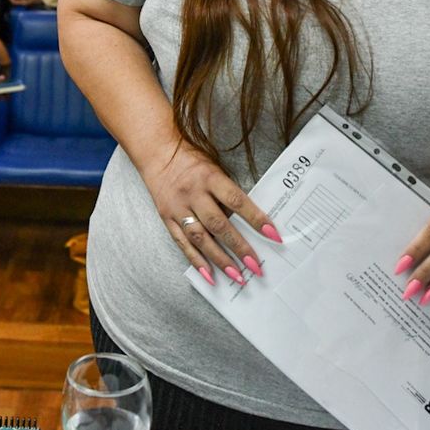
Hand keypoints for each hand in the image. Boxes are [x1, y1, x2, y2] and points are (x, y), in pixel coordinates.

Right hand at [143, 145, 277, 285]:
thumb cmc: (191, 160)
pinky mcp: (167, 218)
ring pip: (200, 238)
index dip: (256, 219)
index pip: (236, 201)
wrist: (156, 152)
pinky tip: (209, 274)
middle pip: (218, 225)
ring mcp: (178, 208)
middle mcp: (193, 194)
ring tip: (237, 276)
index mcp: (209, 178)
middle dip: (239, 247)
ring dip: (220, 260)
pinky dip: (196, 261)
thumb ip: (227, 193)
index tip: (273, 235)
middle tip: (255, 266)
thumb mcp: (214, 168)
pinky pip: (182, 243)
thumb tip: (248, 221)